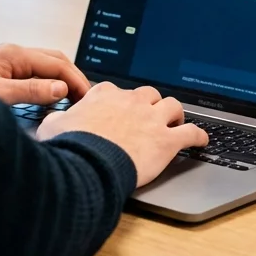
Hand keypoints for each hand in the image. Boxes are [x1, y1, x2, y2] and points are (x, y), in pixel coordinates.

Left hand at [0, 44, 90, 105]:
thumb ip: (30, 90)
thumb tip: (61, 88)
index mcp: (15, 55)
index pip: (57, 64)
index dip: (76, 81)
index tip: (87, 98)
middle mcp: (13, 54)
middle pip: (55, 60)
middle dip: (74, 77)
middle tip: (86, 99)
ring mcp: (8, 61)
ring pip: (45, 65)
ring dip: (62, 79)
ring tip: (73, 99)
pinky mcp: (3, 71)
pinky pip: (34, 73)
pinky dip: (48, 82)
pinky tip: (50, 96)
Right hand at [37, 83, 208, 186]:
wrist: (89, 164)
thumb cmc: (70, 146)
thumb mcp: (52, 127)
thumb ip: (57, 120)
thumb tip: (52, 122)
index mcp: (105, 95)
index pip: (116, 91)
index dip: (119, 102)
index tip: (118, 110)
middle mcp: (131, 102)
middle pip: (148, 94)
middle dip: (150, 103)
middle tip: (149, 116)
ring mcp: (151, 119)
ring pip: (173, 106)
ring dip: (175, 114)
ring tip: (176, 122)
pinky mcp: (167, 140)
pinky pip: (191, 132)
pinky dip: (198, 136)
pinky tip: (202, 141)